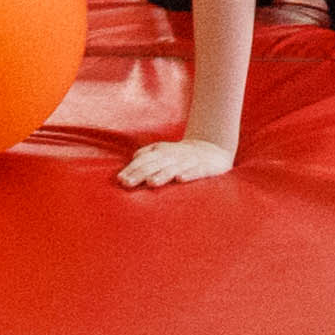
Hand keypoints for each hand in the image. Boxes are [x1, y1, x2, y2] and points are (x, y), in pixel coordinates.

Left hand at [118, 134, 235, 189]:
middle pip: (156, 164)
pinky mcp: (207, 167)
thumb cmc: (184, 155)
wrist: (214, 150)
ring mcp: (191, 161)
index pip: (145, 160)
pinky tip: (181, 179)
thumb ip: (149, 153)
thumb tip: (134, 158)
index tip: (120, 180)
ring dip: (163, 174)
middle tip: (127, 183)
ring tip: (151, 183)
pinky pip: (198, 171)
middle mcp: (176, 155)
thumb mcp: (165, 151)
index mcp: (164, 152)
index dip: (133, 169)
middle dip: (141, 173)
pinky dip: (190, 174)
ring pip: (175, 168)